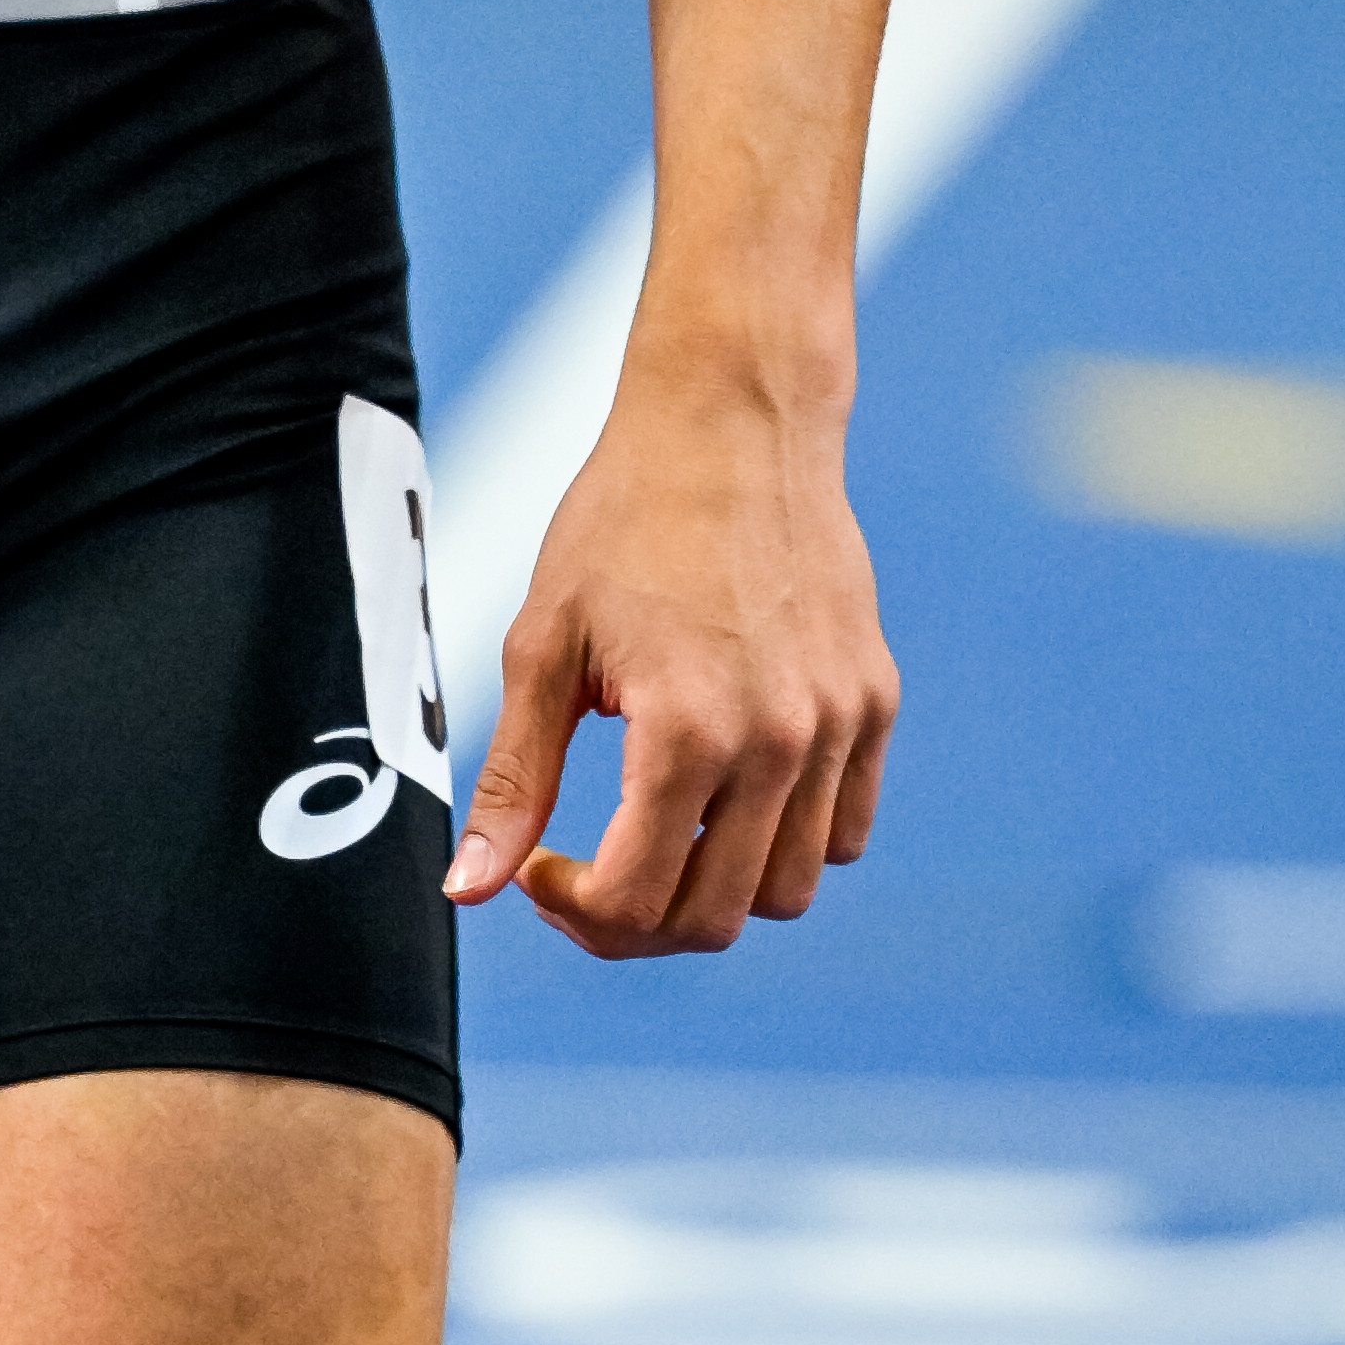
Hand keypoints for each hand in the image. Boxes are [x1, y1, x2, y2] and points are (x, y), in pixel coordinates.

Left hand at [445, 369, 895, 958]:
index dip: (573, 911)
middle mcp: (779, 740)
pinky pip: (842, 830)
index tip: (541, 867)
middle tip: (584, 871)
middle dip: (634, 921)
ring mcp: (838, 724)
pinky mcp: (874, 703)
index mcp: (688, 731)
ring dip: (713, 889)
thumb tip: (471, 888)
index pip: (636, 902)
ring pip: (790, 889)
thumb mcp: (542, 647)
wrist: (732, 423)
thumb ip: (514, 779)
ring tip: (656, 829)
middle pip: (716, 918)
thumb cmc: (623, 520)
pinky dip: (785, 843)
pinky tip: (722, 793)